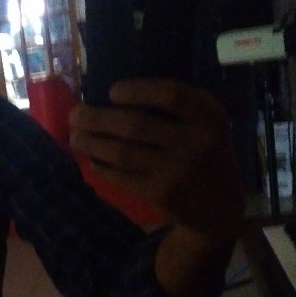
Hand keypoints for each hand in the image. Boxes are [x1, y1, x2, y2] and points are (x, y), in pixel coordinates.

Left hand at [69, 78, 245, 241]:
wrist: (220, 206)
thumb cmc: (206, 153)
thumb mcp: (207, 123)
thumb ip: (179, 106)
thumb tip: (116, 93)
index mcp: (209, 117)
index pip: (171, 95)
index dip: (138, 90)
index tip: (112, 91)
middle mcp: (194, 142)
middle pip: (134, 124)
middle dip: (97, 118)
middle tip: (75, 114)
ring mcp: (176, 170)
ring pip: (122, 152)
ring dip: (91, 143)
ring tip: (75, 137)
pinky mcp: (161, 193)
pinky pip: (122, 176)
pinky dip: (102, 166)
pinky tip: (93, 160)